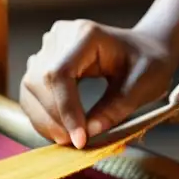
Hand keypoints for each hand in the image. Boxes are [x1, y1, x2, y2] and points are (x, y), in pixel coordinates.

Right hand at [20, 20, 177, 147]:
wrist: (145, 50)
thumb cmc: (148, 63)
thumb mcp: (143, 85)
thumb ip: (116, 108)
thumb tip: (89, 132)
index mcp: (86, 34)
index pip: (60, 73)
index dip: (66, 109)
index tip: (80, 139)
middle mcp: (60, 36)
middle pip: (39, 81)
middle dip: (54, 118)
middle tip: (75, 143)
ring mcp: (48, 47)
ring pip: (30, 88)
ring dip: (44, 120)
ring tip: (67, 140)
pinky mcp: (43, 61)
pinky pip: (32, 92)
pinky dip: (42, 116)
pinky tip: (59, 130)